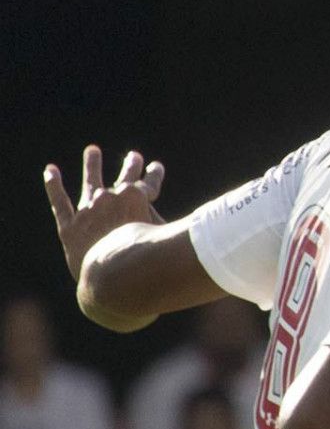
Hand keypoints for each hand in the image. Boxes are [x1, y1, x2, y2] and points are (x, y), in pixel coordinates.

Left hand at [44, 145, 166, 281]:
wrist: (111, 278)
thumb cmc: (143, 259)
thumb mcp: (162, 234)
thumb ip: (163, 220)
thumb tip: (179, 218)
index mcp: (137, 198)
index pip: (150, 181)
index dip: (155, 173)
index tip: (155, 167)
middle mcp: (111, 198)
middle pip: (124, 176)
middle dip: (131, 165)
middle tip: (134, 156)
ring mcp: (89, 210)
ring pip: (91, 180)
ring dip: (92, 164)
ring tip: (92, 151)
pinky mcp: (69, 226)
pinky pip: (60, 201)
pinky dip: (53, 184)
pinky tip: (50, 170)